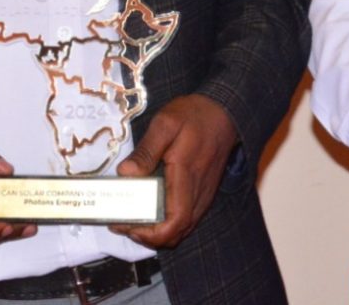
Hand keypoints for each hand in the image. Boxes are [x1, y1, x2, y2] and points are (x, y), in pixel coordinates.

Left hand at [111, 94, 238, 248]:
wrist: (224, 112)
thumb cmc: (194, 116)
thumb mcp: (165, 124)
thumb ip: (146, 150)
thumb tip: (126, 174)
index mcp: (187, 176)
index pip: (175, 221)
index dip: (153, 235)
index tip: (129, 227)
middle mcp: (198, 193)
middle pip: (177, 233)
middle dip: (149, 236)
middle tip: (123, 223)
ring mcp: (204, 195)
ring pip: (182, 228)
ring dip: (158, 232)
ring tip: (133, 219)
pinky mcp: (204, 193)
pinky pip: (187, 218)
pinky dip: (168, 223)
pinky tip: (151, 209)